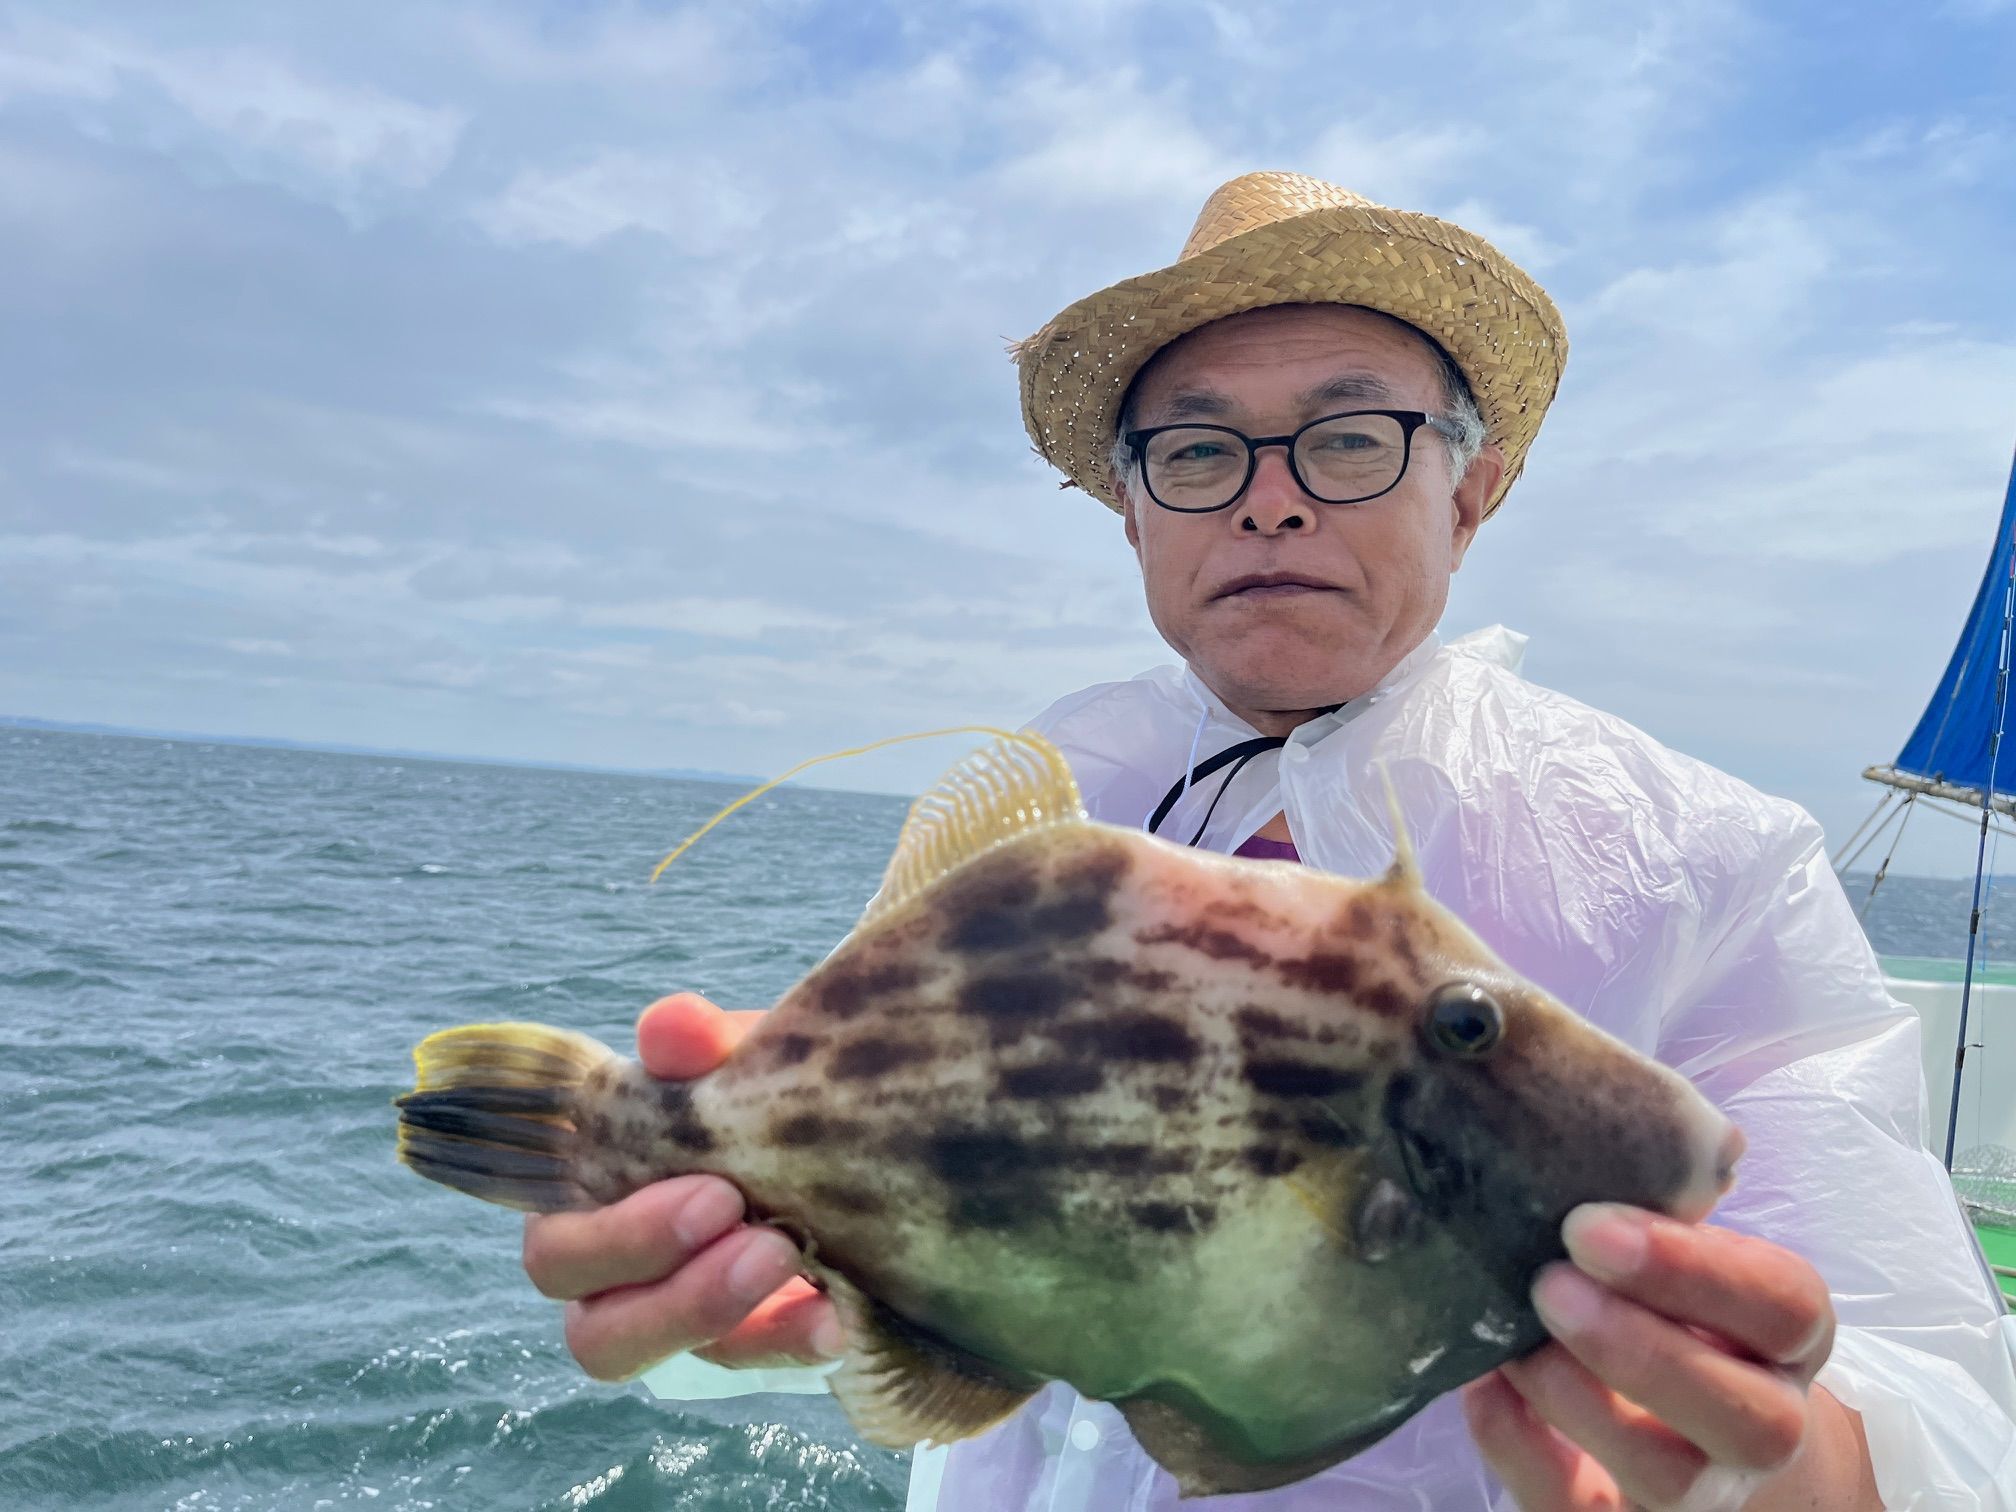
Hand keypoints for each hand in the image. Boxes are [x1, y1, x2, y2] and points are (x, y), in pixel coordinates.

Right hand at [520, 992, 846, 1379]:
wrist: (854, 1135)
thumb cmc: (763, 1092)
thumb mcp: (741, 1058)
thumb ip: (700, 1043)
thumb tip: (672, 1028)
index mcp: (593, 1193)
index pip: (552, 1233)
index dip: (611, 1225)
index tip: (699, 1173)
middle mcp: (612, 1273)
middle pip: (579, 1304)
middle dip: (650, 1259)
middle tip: (732, 1204)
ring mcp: (671, 1321)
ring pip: (630, 1349)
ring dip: (702, 1306)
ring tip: (784, 1252)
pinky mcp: (740, 1348)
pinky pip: (743, 1368)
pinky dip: (785, 1342)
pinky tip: (836, 1315)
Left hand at [1461, 1204, 1877, 1509]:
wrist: (1696, 1422)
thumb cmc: (1671, 1298)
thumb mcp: (1682, 1245)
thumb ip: (1653, 1194)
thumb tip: (1585, 1100)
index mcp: (1786, 1332)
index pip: (1780, 1304)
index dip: (1691, 1268)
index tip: (1591, 1225)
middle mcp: (1765, 1419)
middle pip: (1742, 1412)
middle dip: (1637, 1347)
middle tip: (1547, 1284)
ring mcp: (1705, 1488)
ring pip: (1670, 1476)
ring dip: (1577, 1402)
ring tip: (1509, 1339)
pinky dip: (1524, 1454)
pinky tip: (1480, 1388)